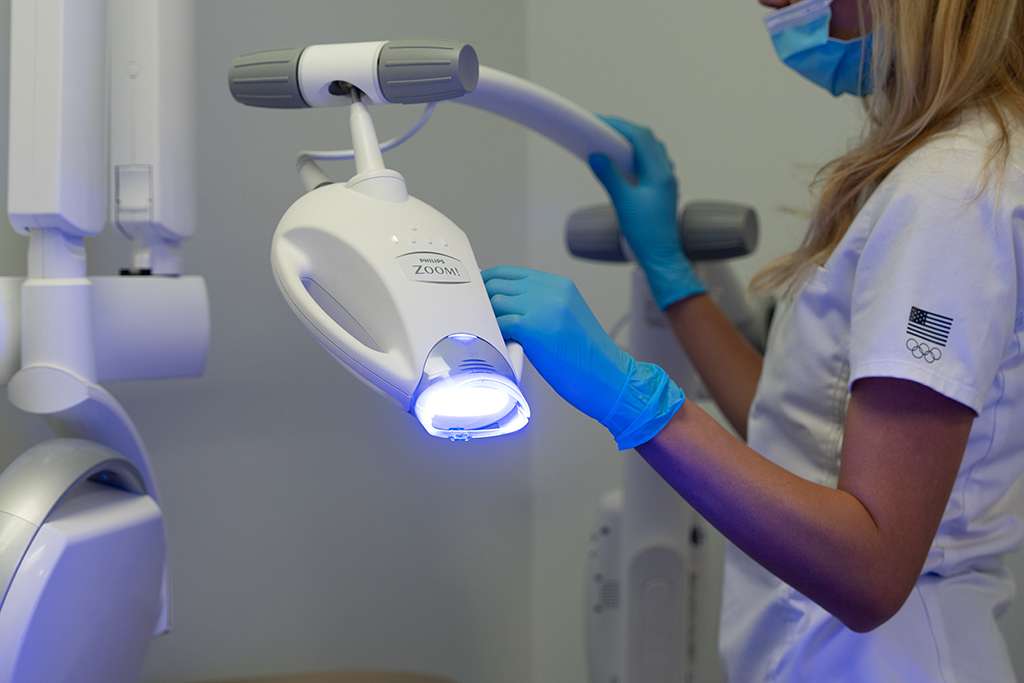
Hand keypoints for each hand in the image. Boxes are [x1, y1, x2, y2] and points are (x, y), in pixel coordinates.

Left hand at [483, 265, 685, 449]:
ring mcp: (543, 306)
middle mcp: (551, 290)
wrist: (611, 379)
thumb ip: (540, 308)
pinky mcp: (534, 327)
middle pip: (498, 284)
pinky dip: (489, 332)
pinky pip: (499, 321)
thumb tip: (503, 311)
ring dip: (481, 316)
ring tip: (474, 331)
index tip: (472, 295)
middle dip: (478, 298)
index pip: (510, 273)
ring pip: (495, 301)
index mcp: (559, 285)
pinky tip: (486, 343)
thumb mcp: (566, 320)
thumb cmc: (588, 360)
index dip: (486, 282)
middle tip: (464, 314)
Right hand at [589, 115, 704, 309]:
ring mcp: (665, 182)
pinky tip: (623, 164)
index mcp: (659, 173)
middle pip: (648, 140)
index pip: (640, 137)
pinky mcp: (661, 191)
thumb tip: (597, 156)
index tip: (600, 122)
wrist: (661, 256)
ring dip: (632, 143)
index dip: (620, 126)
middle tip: (603, 130)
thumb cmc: (646, 234)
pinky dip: (636, 156)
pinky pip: (651, 164)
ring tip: (611, 143)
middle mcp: (666, 173)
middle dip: (625, 131)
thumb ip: (609, 176)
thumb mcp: (623, 203)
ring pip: (651, 151)